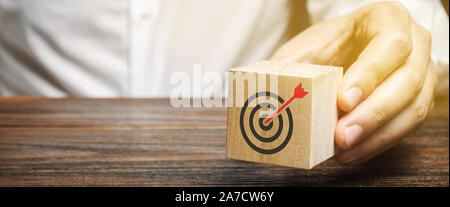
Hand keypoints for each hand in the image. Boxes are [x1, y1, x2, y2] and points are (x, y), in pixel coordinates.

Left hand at [270, 2, 437, 163]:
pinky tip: (354, 153)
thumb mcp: (306, 47)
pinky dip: (380, 143)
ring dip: (378, 135)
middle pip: (408, 80)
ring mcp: (423, 72)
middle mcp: (414, 44)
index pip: (390, 44)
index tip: (343, 101)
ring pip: (414, 108)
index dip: (369, 74)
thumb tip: (260, 91)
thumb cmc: (330, 45)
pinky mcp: (418, 99)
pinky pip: (408, 126)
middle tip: (342, 136)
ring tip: (345, 150)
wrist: (350, 47)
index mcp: (388, 19)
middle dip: (373, 114)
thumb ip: (288, 65)